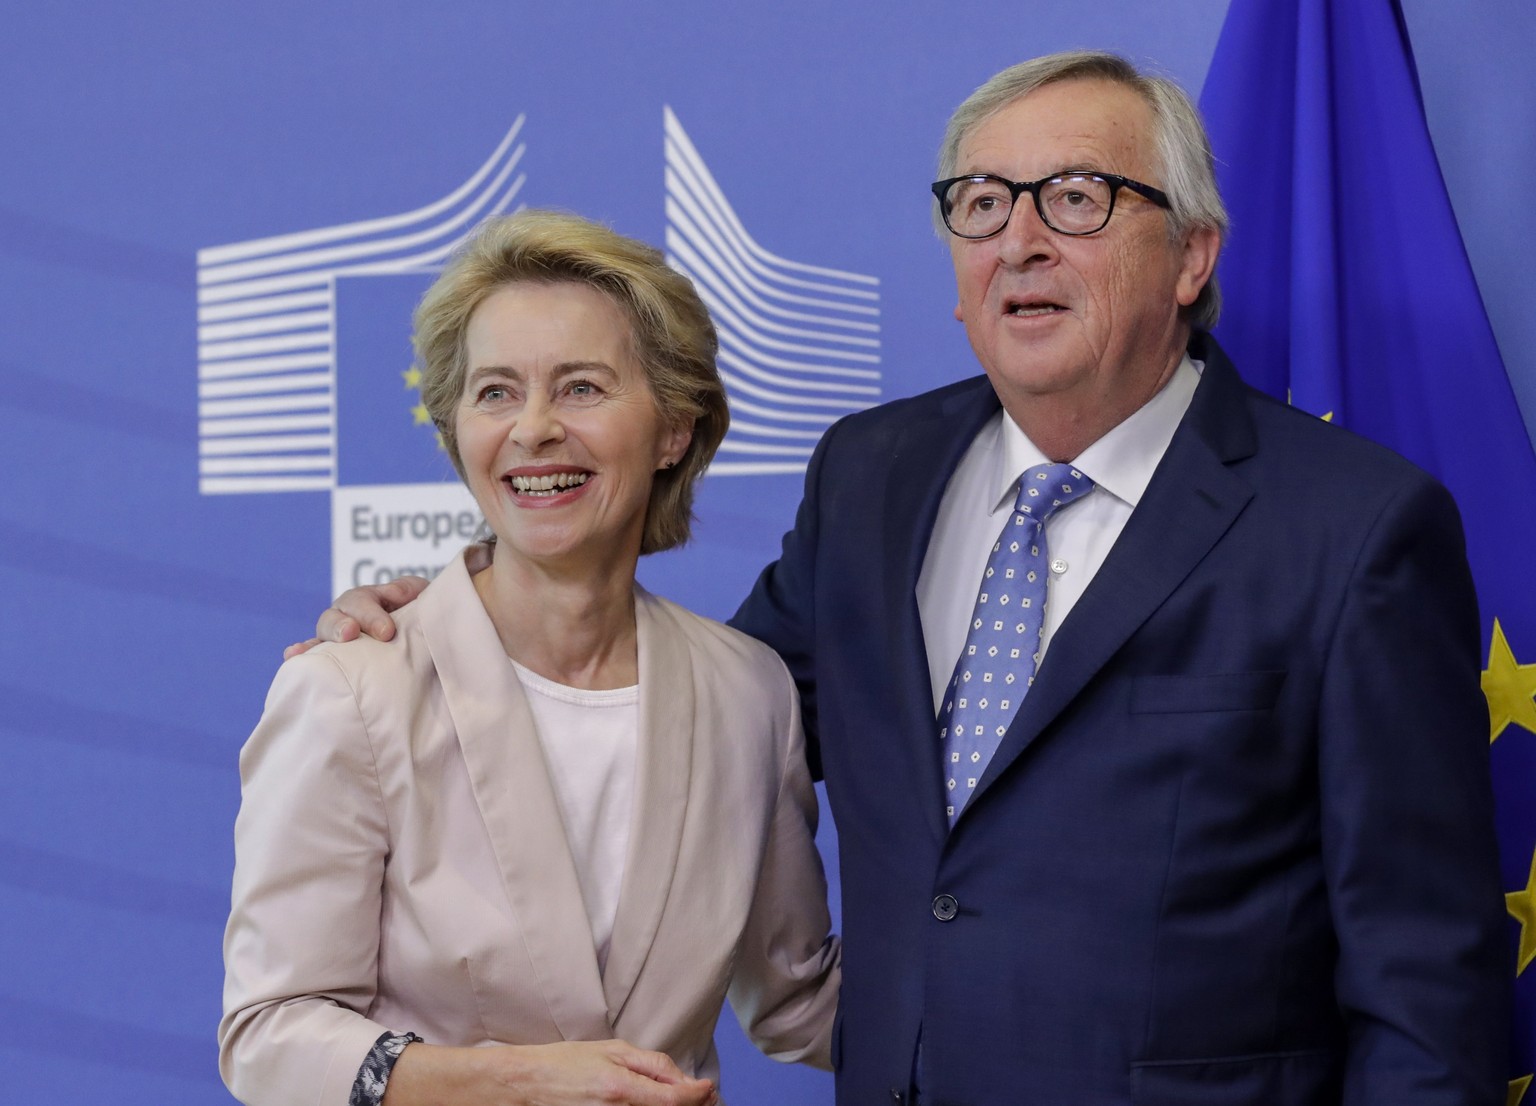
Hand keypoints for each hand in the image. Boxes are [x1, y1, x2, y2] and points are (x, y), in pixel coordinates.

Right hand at [283, 576, 428, 658]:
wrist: (426, 638)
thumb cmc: (421, 615)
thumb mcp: (421, 596)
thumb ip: (409, 589)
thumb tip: (392, 593)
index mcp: (369, 599)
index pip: (363, 601)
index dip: (371, 615)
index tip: (386, 632)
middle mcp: (347, 616)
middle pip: (336, 616)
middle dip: (341, 625)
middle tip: (350, 634)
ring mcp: (338, 637)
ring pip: (321, 635)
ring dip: (315, 643)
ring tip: (304, 650)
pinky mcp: (335, 659)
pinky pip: (315, 657)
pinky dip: (303, 654)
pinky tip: (292, 657)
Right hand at [382, 1039, 718, 1105]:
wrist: (525, 1085)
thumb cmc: (566, 1062)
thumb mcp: (612, 1050)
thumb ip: (652, 1064)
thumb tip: (687, 1080)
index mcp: (621, 1088)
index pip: (676, 1099)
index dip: (701, 1096)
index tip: (711, 1089)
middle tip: (707, 1098)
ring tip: (685, 1101)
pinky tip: (659, 1105)